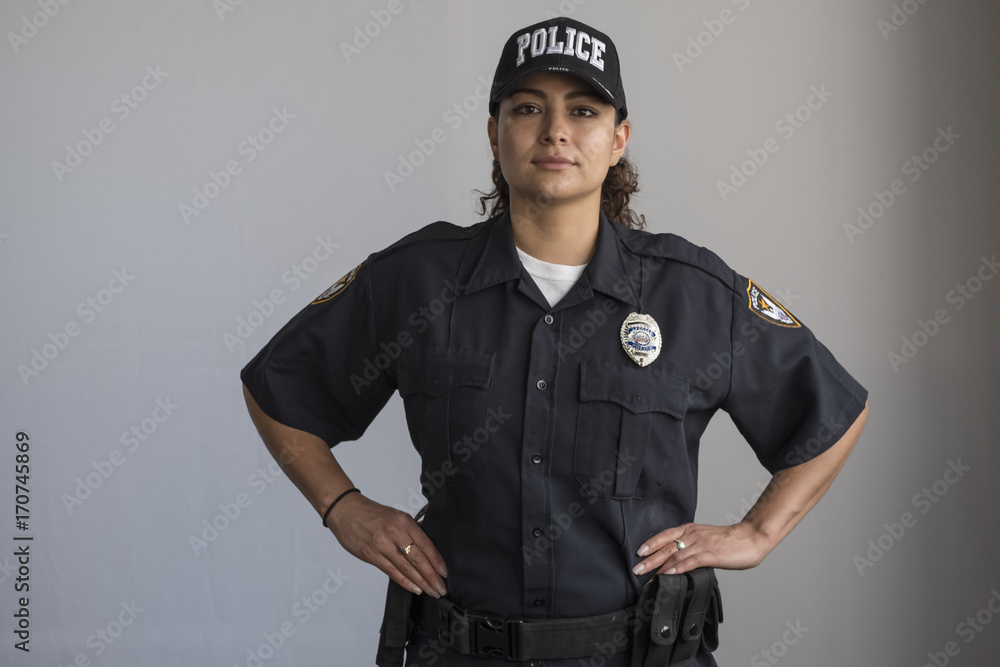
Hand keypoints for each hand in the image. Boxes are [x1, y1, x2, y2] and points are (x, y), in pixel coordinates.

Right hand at [327, 492, 448, 597]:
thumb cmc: (370, 513)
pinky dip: (404, 581)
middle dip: (432, 576)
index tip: (444, 572)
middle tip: (441, 588)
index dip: (437, 560)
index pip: (426, 544)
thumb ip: (411, 530)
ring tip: (431, 591)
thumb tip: (427, 547)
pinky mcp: (371, 555)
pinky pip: (391, 571)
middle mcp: (395, 532)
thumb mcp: (396, 515)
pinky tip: (414, 588)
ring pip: (406, 567)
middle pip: (418, 558)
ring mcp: (382, 545)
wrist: (345, 511)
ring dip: (421, 582)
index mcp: (404, 521)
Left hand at [631, 521, 772, 575]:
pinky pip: (689, 562)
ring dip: (658, 566)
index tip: (639, 552)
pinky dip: (676, 569)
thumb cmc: (731, 541)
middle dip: (649, 558)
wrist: (751, 537)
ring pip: (674, 555)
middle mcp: (693, 535)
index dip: (652, 543)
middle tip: (636, 568)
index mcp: (691, 529)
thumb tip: (681, 560)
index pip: (666, 535)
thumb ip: (694, 546)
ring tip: (646, 577)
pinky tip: (667, 575)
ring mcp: (701, 544)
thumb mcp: (707, 539)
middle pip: (666, 546)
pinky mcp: (710, 555)